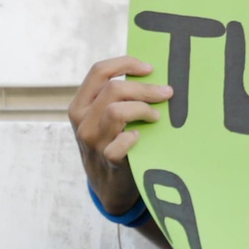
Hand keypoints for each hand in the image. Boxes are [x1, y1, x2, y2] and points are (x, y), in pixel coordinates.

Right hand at [69, 56, 171, 213]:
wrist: (110, 185)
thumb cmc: (114, 142)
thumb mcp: (104, 119)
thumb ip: (117, 98)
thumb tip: (153, 73)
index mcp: (81, 105)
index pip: (99, 71)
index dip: (125, 63)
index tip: (150, 68)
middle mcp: (83, 121)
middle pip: (114, 88)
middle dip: (145, 88)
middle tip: (166, 93)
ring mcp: (93, 142)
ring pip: (116, 111)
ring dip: (143, 109)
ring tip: (156, 116)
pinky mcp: (108, 160)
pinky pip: (120, 143)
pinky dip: (134, 137)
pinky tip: (141, 136)